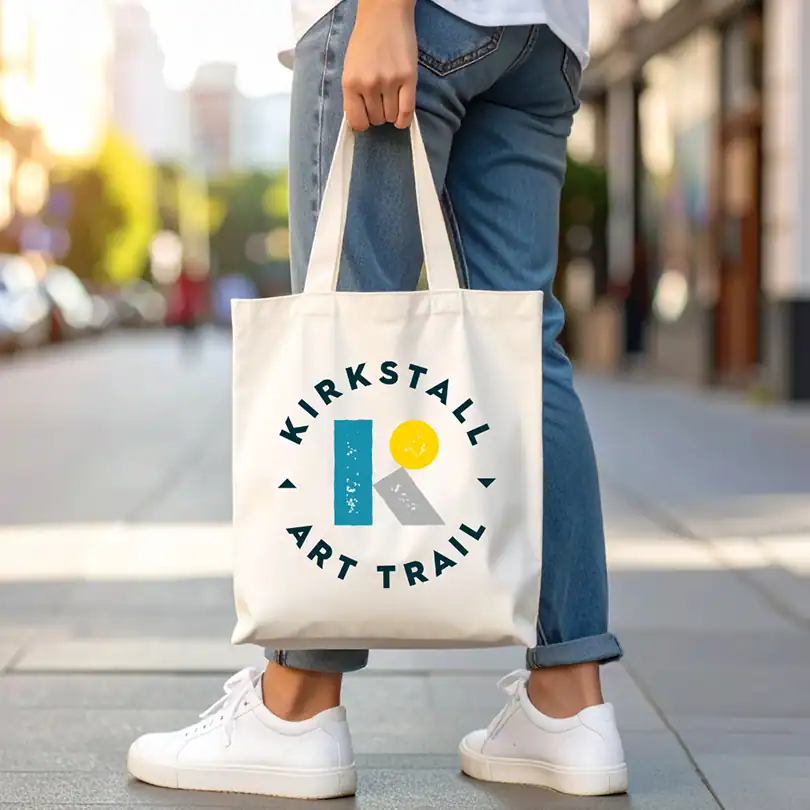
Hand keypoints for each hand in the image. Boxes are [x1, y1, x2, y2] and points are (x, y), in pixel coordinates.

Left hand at [342, 0, 417, 130]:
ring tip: (391, 100)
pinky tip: (402, 118)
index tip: (366, 118)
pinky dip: (404, 120)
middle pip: (376, 119)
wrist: (384, 13)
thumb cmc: (366, 40)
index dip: (362, 123)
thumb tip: (360, 121)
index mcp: (350, 82)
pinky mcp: (408, 78)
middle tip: (380, 101)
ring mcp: (390, 81)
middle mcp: (369, 84)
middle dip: (378, 115)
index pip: (356, 121)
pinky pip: (407, 111)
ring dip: (392, 114)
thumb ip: (353, 93)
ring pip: (391, 117)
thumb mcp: (351, 67)